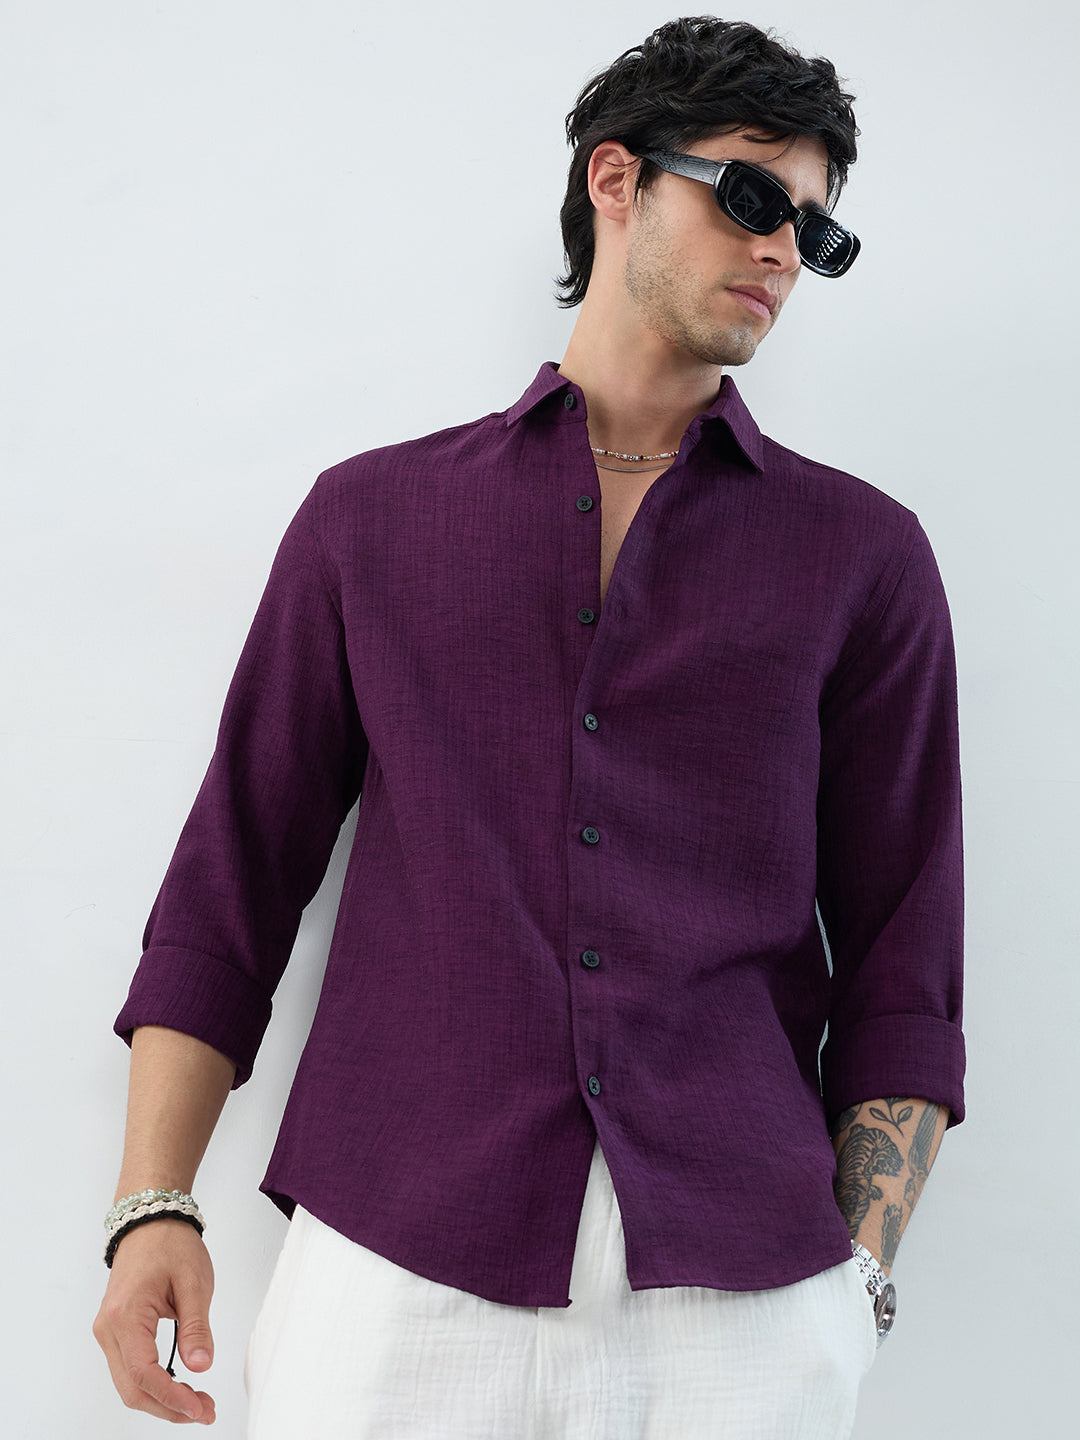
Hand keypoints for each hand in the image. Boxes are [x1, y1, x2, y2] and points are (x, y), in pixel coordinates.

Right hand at [93, 1215, 216, 1423]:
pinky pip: (130, 1369)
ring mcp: (108, 1332)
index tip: (199, 1407)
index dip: (172, 1397)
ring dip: (161, 1400)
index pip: (144, 1373)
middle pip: (132, 1388)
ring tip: (197, 1404)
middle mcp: (108, 1329)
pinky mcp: (116, 1332)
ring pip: (129, 1384)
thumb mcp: (194, 1283)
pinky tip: (179, 1388)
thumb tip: (201, 1367)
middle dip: (168, 1407)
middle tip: (205, 1412)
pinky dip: (153, 1384)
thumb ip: (197, 1327)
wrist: (150, 1220)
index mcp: (126, 1315)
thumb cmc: (170, 1244)